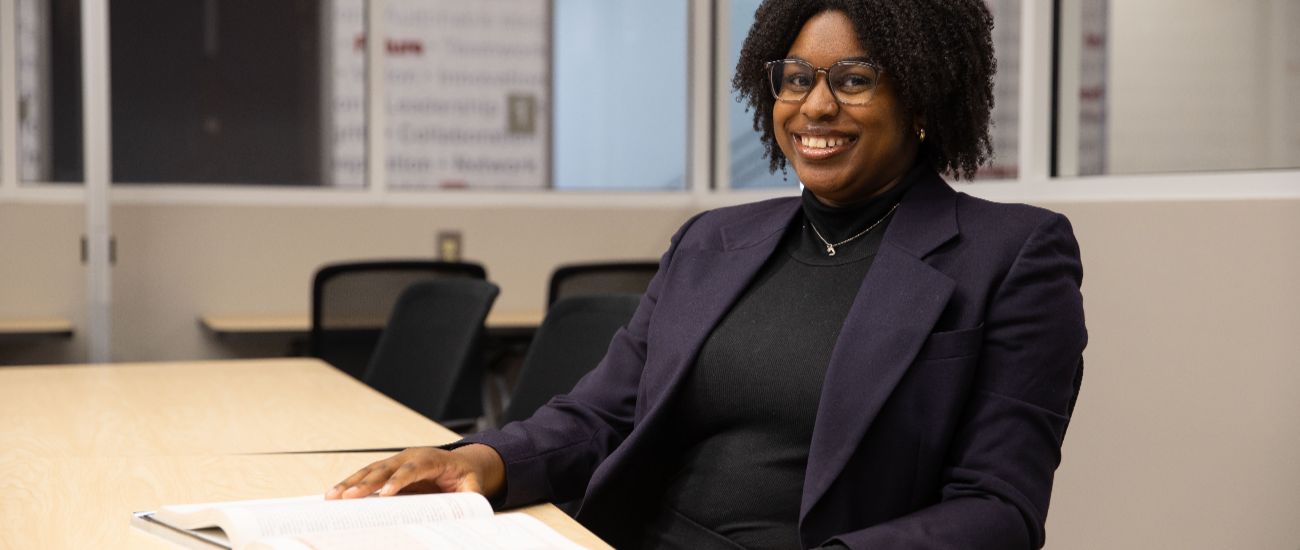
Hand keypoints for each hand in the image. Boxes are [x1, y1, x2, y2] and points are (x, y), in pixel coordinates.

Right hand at [325, 444, 504, 499]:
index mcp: (431, 460)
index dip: (399, 480)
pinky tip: (335, 493)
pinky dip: (351, 483)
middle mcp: (410, 457)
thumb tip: (472, 505)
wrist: (462, 462)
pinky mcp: (388, 469)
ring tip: (332, 496)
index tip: (386, 494)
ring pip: (371, 470)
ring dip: (351, 483)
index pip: (413, 469)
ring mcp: (397, 461)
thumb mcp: (473, 485)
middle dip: (366, 483)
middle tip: (349, 497)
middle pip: (385, 468)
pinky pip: (367, 475)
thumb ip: (471, 495)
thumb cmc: (465, 475)